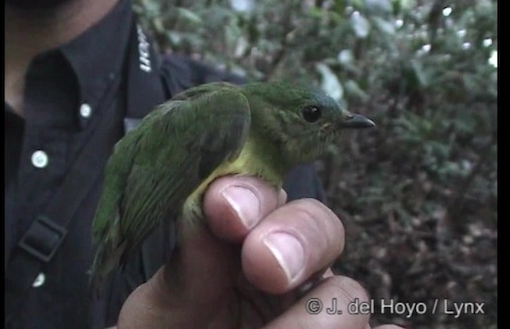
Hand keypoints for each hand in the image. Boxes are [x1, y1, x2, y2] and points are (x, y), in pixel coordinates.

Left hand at [118, 176, 402, 328]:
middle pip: (321, 229)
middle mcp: (288, 270)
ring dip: (317, 315)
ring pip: (347, 294)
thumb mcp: (162, 311)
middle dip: (298, 237)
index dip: (250, 194)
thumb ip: (188, 268)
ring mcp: (318, 312)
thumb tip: (209, 205)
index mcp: (240, 243)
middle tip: (265, 264)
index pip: (259, 196)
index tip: (225, 210)